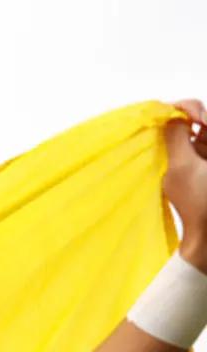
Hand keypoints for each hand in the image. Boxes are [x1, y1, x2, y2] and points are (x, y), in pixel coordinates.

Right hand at [165, 99, 206, 265]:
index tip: (167, 117)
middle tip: (159, 126)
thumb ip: (175, 138)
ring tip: (161, 143)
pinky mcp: (205, 164)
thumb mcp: (181, 166)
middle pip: (199, 120)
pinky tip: (168, 155)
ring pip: (194, 132)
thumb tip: (170, 119)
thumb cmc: (197, 202)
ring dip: (177, 134)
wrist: (205, 231)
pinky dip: (179, 147)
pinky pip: (192, 146)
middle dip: (178, 121)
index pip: (203, 111)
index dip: (185, 109)